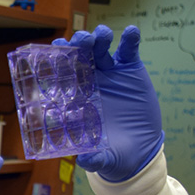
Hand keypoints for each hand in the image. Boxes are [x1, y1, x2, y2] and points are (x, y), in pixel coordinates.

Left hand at [53, 25, 163, 181]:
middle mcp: (88, 82)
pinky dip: (131, 40)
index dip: (56, 60)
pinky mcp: (131, 71)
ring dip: (99, 38)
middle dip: (78, 44)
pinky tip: (132, 32)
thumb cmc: (111, 153)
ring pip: (100, 49)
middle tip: (81, 40)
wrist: (138, 151)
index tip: (55, 48)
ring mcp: (110, 74)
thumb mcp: (102, 159)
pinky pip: (129, 51)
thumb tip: (85, 162)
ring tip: (102, 35)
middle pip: (79, 56)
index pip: (60, 75)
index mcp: (74, 98)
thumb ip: (93, 159)